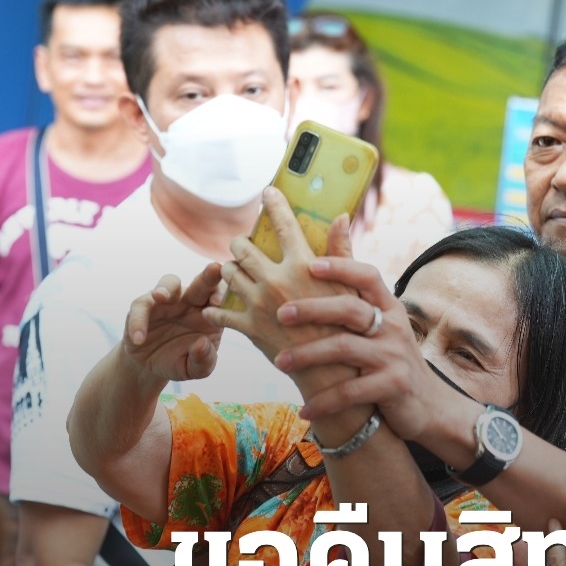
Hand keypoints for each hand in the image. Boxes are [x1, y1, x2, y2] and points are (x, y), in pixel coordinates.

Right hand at [122, 267, 223, 382]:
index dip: (223, 296)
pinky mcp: (143, 307)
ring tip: (161, 296)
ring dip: (166, 288)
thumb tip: (201, 344)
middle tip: (214, 268)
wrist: (152, 366)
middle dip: (208, 276)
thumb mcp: (196, 369)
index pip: (221, 299)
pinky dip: (138, 321)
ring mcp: (167, 301)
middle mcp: (191, 302)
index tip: (221, 301)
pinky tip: (139, 338)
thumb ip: (203, 360)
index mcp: (209, 313)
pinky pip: (141, 307)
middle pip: (201, 284)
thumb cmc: (182, 361)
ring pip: (169, 284)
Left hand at [204, 187, 355, 362]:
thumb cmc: (349, 329)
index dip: (274, 204)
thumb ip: (342, 250)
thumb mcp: (352, 286)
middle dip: (239, 243)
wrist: (334, 372)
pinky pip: (221, 313)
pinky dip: (215, 308)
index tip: (267, 193)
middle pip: (243, 248)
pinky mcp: (249, 329)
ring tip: (232, 270)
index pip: (285, 224)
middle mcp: (277, 280)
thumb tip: (341, 216)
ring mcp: (260, 304)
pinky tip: (213, 307)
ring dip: (227, 269)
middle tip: (242, 244)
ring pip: (228, 274)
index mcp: (303, 265)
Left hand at [266, 256, 473, 438]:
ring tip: (279, 362)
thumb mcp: (380, 319)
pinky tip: (304, 408)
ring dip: (308, 355)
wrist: (428, 405)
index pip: (367, 276)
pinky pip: (350, 392)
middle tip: (280, 314)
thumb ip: (354, 280)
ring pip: (345, 349)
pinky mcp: (392, 387)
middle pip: (351, 309)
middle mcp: (393, 326)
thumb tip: (338, 219)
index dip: (341, 267)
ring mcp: (394, 356)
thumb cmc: (391, 357)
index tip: (309, 265)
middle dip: (313, 309)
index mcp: (388, 306)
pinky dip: (324, 401)